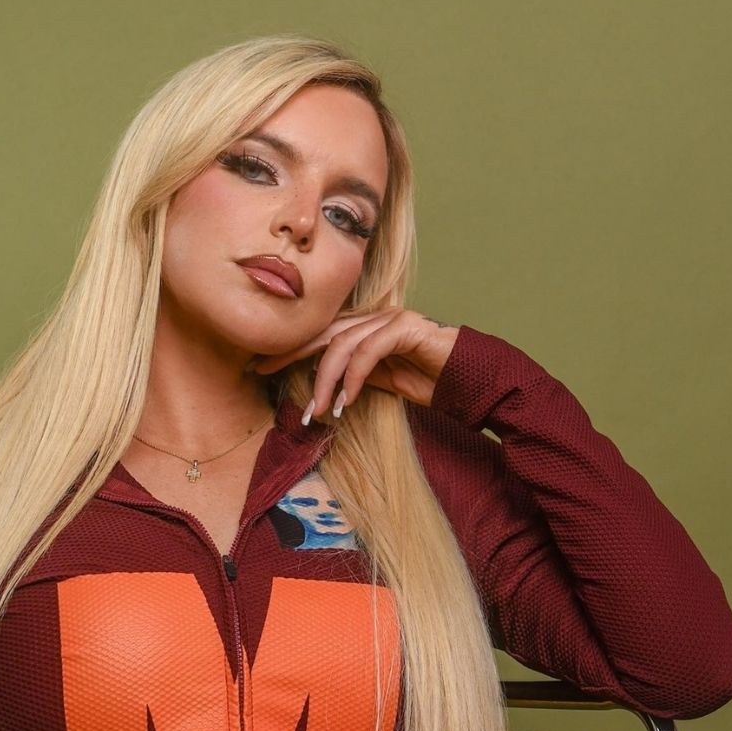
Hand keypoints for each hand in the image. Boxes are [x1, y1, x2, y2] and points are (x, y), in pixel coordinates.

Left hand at [251, 308, 460, 421]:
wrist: (470, 381)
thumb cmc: (431, 381)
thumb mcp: (384, 382)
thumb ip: (357, 375)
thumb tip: (327, 384)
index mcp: (367, 329)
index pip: (321, 335)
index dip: (290, 349)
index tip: (261, 366)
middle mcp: (375, 319)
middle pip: (324, 333)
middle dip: (291, 353)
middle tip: (264, 372)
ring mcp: (390, 319)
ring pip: (343, 344)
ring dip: (326, 380)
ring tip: (317, 411)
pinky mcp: (405, 328)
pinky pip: (368, 351)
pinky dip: (353, 377)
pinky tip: (346, 400)